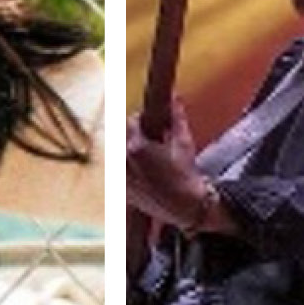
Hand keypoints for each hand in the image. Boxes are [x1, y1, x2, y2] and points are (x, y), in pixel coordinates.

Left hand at [125, 100, 214, 229]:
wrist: (185, 207)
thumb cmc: (186, 175)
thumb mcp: (184, 143)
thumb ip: (177, 118)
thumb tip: (175, 97)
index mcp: (137, 147)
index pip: (130, 121)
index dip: (140, 119)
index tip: (148, 122)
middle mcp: (124, 162)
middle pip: (120, 136)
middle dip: (132, 134)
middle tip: (147, 138)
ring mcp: (120, 177)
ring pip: (117, 154)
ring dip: (127, 150)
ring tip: (144, 155)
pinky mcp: (121, 190)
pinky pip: (118, 171)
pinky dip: (126, 167)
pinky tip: (142, 170)